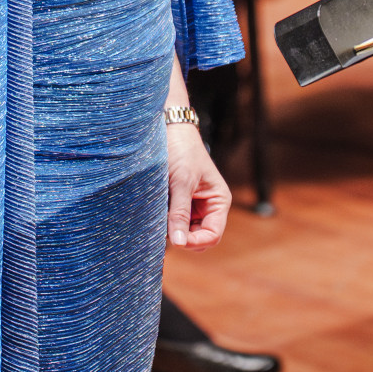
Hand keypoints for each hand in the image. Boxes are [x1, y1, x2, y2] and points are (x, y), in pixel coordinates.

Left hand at [166, 122, 230, 247]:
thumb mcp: (181, 182)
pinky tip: (154, 212)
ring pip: (183, 231)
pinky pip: (171, 221)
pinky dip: (163, 221)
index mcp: (218, 201)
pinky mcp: (177, 203)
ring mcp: (192, 206)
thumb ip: (180, 213)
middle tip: (163, 228)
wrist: (168, 128)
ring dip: (170, 229)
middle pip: (197, 238)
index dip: (195, 242)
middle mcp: (208, 207)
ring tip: (158, 215)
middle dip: (182, 237)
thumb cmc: (181, 150)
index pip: (212, 235)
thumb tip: (179, 243)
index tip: (176, 240)